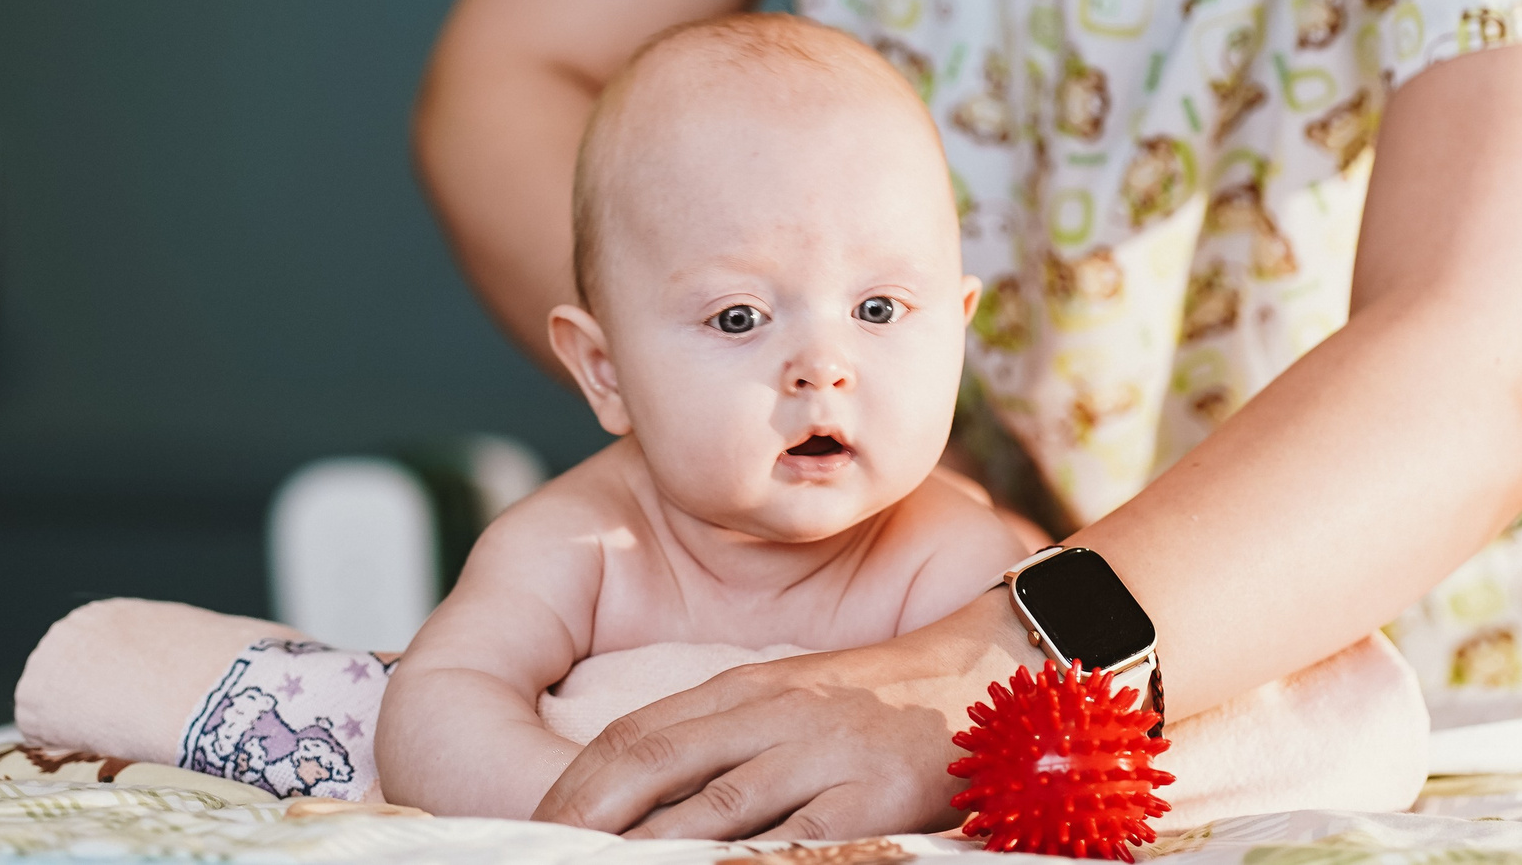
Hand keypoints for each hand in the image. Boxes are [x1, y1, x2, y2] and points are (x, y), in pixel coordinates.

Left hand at [533, 590, 1028, 839]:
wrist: (990, 676)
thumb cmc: (879, 704)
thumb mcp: (789, 701)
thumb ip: (721, 740)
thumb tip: (645, 801)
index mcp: (744, 689)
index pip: (636, 734)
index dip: (576, 782)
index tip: (531, 822)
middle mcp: (770, 715)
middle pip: (654, 763)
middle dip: (586, 815)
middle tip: (535, 851)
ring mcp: (819, 756)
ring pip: (713, 808)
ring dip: (651, 848)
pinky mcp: (869, 799)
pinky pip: (797, 839)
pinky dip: (751, 861)